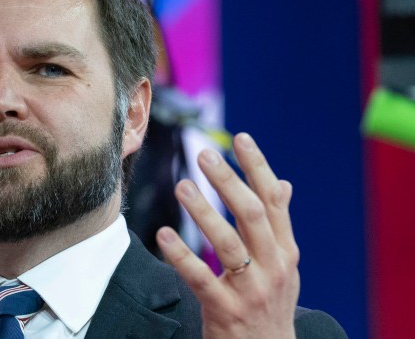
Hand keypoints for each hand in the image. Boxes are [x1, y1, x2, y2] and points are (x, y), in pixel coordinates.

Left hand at [156, 133, 299, 338]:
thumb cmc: (270, 303)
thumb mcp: (284, 266)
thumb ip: (279, 226)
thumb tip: (283, 183)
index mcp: (285, 251)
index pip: (274, 201)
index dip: (258, 167)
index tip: (240, 138)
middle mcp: (273, 266)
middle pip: (251, 214)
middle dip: (227, 180)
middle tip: (202, 153)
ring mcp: (251, 290)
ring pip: (227, 243)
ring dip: (202, 212)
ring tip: (181, 185)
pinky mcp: (225, 310)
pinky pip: (200, 278)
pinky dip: (181, 255)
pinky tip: (163, 234)